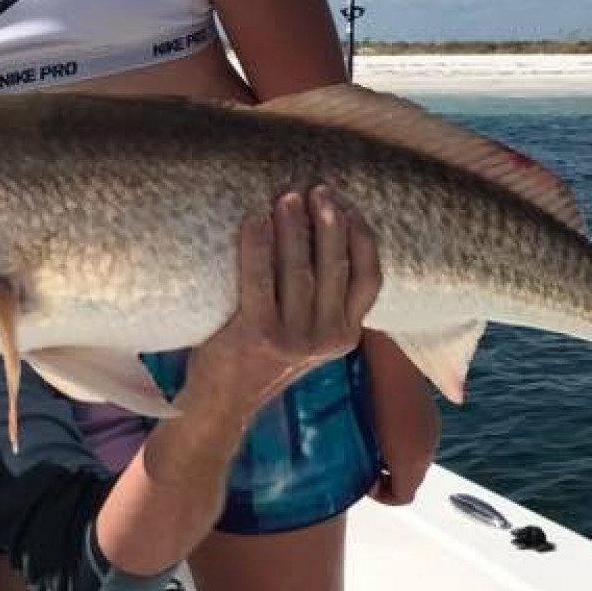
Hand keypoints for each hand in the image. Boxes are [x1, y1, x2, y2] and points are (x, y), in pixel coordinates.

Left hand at [186, 186, 381, 414]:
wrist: (223, 401)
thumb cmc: (262, 354)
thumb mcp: (308, 335)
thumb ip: (324, 302)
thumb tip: (326, 232)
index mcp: (345, 336)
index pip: (369, 280)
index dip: (362, 240)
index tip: (349, 207)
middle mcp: (326, 339)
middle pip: (334, 267)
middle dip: (328, 223)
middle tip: (318, 189)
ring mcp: (293, 340)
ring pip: (299, 270)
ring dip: (294, 228)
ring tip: (287, 197)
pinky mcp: (257, 335)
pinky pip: (258, 280)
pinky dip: (258, 245)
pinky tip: (254, 220)